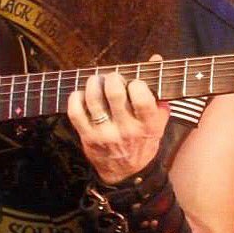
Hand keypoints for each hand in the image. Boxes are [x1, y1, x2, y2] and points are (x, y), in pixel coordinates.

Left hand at [67, 59, 169, 183]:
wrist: (127, 174)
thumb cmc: (143, 141)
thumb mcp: (158, 120)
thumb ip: (158, 91)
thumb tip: (155, 58)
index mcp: (148, 124)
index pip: (142, 97)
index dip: (136, 83)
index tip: (133, 82)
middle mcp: (126, 129)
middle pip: (114, 92)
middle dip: (112, 77)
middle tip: (112, 78)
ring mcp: (105, 133)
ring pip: (93, 98)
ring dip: (94, 83)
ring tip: (97, 81)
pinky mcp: (87, 137)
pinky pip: (75, 111)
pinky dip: (76, 97)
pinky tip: (83, 95)